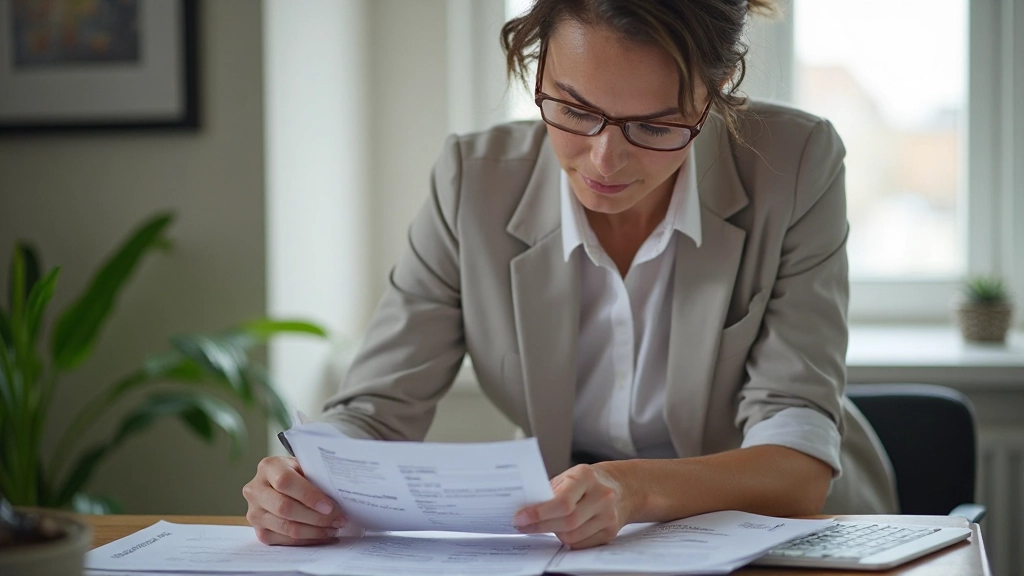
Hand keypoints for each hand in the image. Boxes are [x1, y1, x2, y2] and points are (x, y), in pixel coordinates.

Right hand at [243, 456, 347, 544]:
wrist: (277, 485)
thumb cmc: (297, 474)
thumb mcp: (304, 467)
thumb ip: (316, 477)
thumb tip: (341, 494)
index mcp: (267, 467)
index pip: (285, 482)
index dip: (309, 495)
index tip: (329, 506)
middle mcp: (255, 490)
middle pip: (285, 508)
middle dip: (316, 517)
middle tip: (338, 519)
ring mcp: (254, 513)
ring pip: (286, 527)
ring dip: (314, 531)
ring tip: (333, 528)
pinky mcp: (260, 532)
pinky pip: (285, 540)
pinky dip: (307, 540)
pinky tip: (322, 535)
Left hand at [512, 463, 631, 548]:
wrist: (622, 488)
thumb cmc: (588, 481)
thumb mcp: (569, 476)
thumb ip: (550, 491)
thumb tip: (525, 509)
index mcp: (587, 477)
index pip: (562, 501)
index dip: (539, 513)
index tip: (520, 518)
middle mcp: (601, 496)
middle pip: (567, 522)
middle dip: (541, 526)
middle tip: (523, 525)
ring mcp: (608, 516)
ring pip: (573, 537)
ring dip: (554, 533)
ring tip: (544, 525)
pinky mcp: (610, 532)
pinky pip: (581, 544)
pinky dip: (567, 539)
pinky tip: (562, 530)